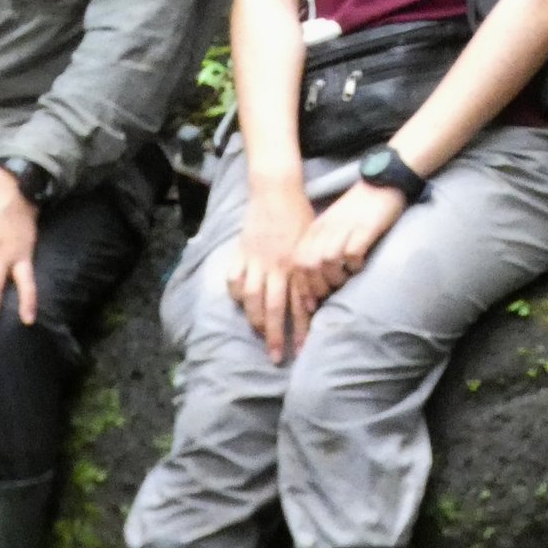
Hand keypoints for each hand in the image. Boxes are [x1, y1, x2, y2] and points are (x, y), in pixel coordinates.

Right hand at [228, 180, 315, 364]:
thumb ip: (311, 271)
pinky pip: (234, 278)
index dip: (299, 329)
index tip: (300, 350)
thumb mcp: (313, 243)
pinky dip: (236, 293)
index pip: (298, 305)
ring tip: (259, 334)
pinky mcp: (241, 252)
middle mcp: (276, 266)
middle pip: (273, 308)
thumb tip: (314, 301)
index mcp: (296, 265)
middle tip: (277, 357)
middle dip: (275, 336)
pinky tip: (241, 303)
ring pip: (251, 298)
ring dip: (254, 320)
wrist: (277, 190)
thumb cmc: (301, 216)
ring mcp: (256, 260)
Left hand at [287, 181, 408, 324]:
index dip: (302, 287)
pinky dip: (355, 265)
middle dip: (317, 287)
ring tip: (346, 279)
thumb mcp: (331, 225)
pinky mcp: (364, 229)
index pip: (298, 263)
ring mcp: (344, 229)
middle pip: (309, 266)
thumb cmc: (357, 208)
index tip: (310, 303)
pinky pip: (353, 254)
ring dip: (336, 277)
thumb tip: (315, 278)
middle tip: (330, 293)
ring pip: (328, 262)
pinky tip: (361, 264)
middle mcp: (325, 230)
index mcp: (315, 230)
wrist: (381, 182)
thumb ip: (320, 246)